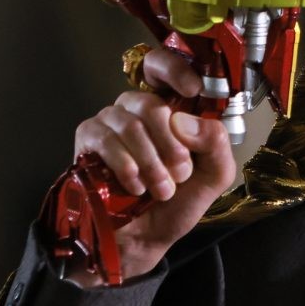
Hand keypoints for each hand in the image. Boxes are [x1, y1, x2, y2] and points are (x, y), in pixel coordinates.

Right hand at [67, 48, 235, 285]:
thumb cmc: (178, 203)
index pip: (162, 67)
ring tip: (161, 189)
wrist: (145, 238)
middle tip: (180, 173)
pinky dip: (125, 164)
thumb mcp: (214, 174)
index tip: (192, 89)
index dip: (174, 69)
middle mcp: (139, 109)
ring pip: (129, 123)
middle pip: (150, 103)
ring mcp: (110, 122)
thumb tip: (184, 120)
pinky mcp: (88, 141)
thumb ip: (216, 144)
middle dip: (170, 143)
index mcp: (171, 108)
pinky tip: (135, 185)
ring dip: (150, 161)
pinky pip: (104, 139)